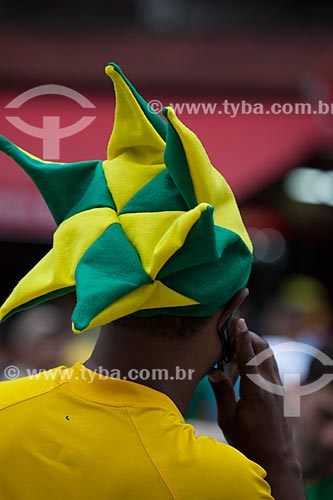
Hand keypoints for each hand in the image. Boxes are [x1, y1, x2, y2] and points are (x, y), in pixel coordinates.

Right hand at [208, 318, 305, 499]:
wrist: (275, 459)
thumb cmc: (247, 443)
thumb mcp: (228, 420)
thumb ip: (222, 393)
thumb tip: (213, 371)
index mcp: (255, 391)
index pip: (249, 357)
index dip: (243, 338)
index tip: (239, 322)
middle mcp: (270, 386)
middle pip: (264, 350)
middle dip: (250, 337)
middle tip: (234, 333)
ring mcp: (279, 389)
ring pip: (270, 357)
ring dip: (257, 347)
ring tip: (240, 346)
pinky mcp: (283, 394)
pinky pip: (273, 368)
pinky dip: (262, 360)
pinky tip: (250, 366)